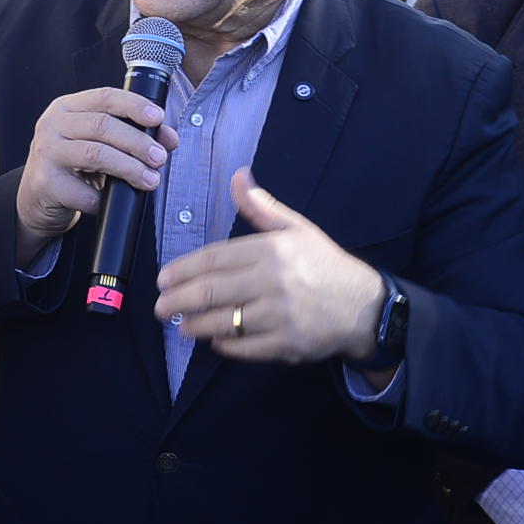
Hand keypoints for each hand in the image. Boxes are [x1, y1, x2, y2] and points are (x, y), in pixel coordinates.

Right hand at [13, 87, 176, 269]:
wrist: (36, 199)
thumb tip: (169, 137)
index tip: (158, 118)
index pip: (105, 96)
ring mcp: (46, 153)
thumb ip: (133, 136)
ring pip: (96, 154)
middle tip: (159, 157)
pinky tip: (115, 201)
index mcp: (67, 107)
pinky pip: (84, 192)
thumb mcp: (100, 144)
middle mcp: (52, 125)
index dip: (134, 105)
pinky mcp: (46, 183)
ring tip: (150, 179)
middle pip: (102, 125)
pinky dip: (105, 199)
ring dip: (129, 167)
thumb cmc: (73, 167)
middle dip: (137, 141)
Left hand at [153, 169, 384, 364]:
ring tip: (182, 325)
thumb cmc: (325, 265)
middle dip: (178, 300)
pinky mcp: (286, 344)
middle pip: (211, 292)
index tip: (163, 279)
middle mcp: (273, 281)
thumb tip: (238, 176)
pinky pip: (243, 347)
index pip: (214, 258)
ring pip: (222, 322)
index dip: (183, 269)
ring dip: (195, 325)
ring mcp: (279, 315)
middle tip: (160, 307)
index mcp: (272, 250)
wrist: (364, 307)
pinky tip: (214, 340)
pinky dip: (224, 345)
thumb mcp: (297, 229)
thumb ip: (262, 207)